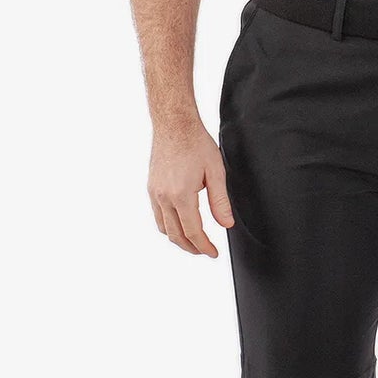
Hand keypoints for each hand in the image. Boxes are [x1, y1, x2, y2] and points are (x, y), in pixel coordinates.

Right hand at [148, 119, 234, 255]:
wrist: (174, 124)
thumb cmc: (196, 143)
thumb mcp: (216, 172)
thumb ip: (220, 201)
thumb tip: (226, 224)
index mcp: (181, 195)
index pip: (193, 232)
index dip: (204, 247)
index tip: (213, 253)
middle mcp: (164, 197)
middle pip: (175, 235)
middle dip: (191, 247)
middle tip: (205, 251)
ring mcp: (154, 193)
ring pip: (163, 228)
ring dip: (178, 239)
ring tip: (193, 241)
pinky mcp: (151, 188)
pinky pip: (157, 216)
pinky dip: (168, 226)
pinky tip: (179, 224)